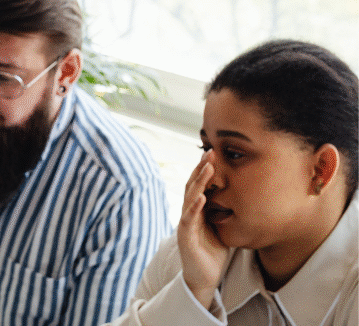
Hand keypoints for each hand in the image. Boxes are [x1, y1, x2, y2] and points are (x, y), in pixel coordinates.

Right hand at [178, 149, 229, 307]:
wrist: (203, 278)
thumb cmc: (213, 254)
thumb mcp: (223, 229)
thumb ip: (226, 214)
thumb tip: (245, 199)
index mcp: (198, 212)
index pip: (200, 186)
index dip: (205, 170)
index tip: (214, 154)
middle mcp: (189, 214)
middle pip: (193, 186)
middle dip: (201, 169)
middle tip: (210, 152)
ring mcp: (186, 225)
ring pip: (190, 198)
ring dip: (199, 182)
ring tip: (208, 168)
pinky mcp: (186, 238)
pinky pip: (189, 219)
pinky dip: (194, 207)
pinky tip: (202, 197)